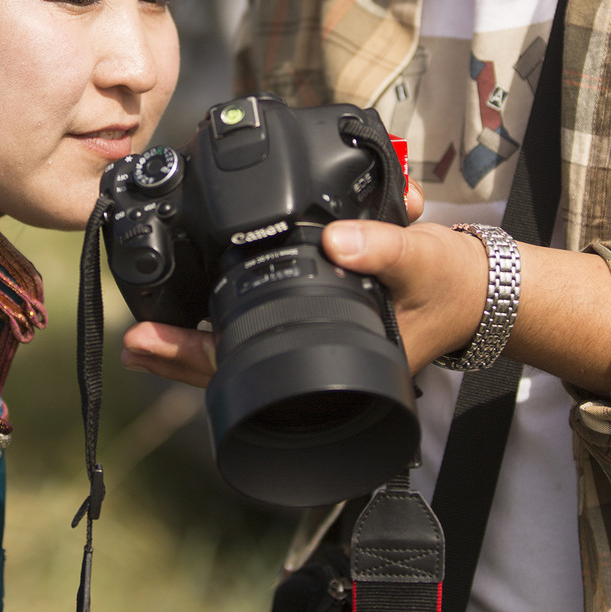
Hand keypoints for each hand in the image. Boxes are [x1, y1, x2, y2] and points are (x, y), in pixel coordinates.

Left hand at [121, 178, 428, 387]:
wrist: (476, 288)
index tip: (146, 344)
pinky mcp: (315, 322)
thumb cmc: (450, 283)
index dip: (195, 360)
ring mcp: (314, 348)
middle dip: (181, 357)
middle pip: (233, 371)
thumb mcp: (422, 257)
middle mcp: (319, 369)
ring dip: (197, 343)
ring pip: (242, 357)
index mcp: (339, 366)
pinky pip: (261, 330)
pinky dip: (227, 321)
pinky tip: (197, 311)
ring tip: (147, 334)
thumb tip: (338, 239)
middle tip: (133, 343)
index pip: (250, 372)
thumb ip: (384, 245)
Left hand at [324, 216, 610, 394]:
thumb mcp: (418, 261)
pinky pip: (356, 248)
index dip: (313, 260)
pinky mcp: (372, 284)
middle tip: (377, 218)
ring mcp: (364, 307)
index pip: (314, 302)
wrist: (494, 281)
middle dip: (344, 231)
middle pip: (322, 273)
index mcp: (365, 344)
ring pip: (339, 255)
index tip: (337, 228)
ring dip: (361, 223)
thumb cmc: (461, 284)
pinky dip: (373, 225)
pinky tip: (396, 215)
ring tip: (397, 211)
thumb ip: (379, 249)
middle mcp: (359, 331)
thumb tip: (334, 241)